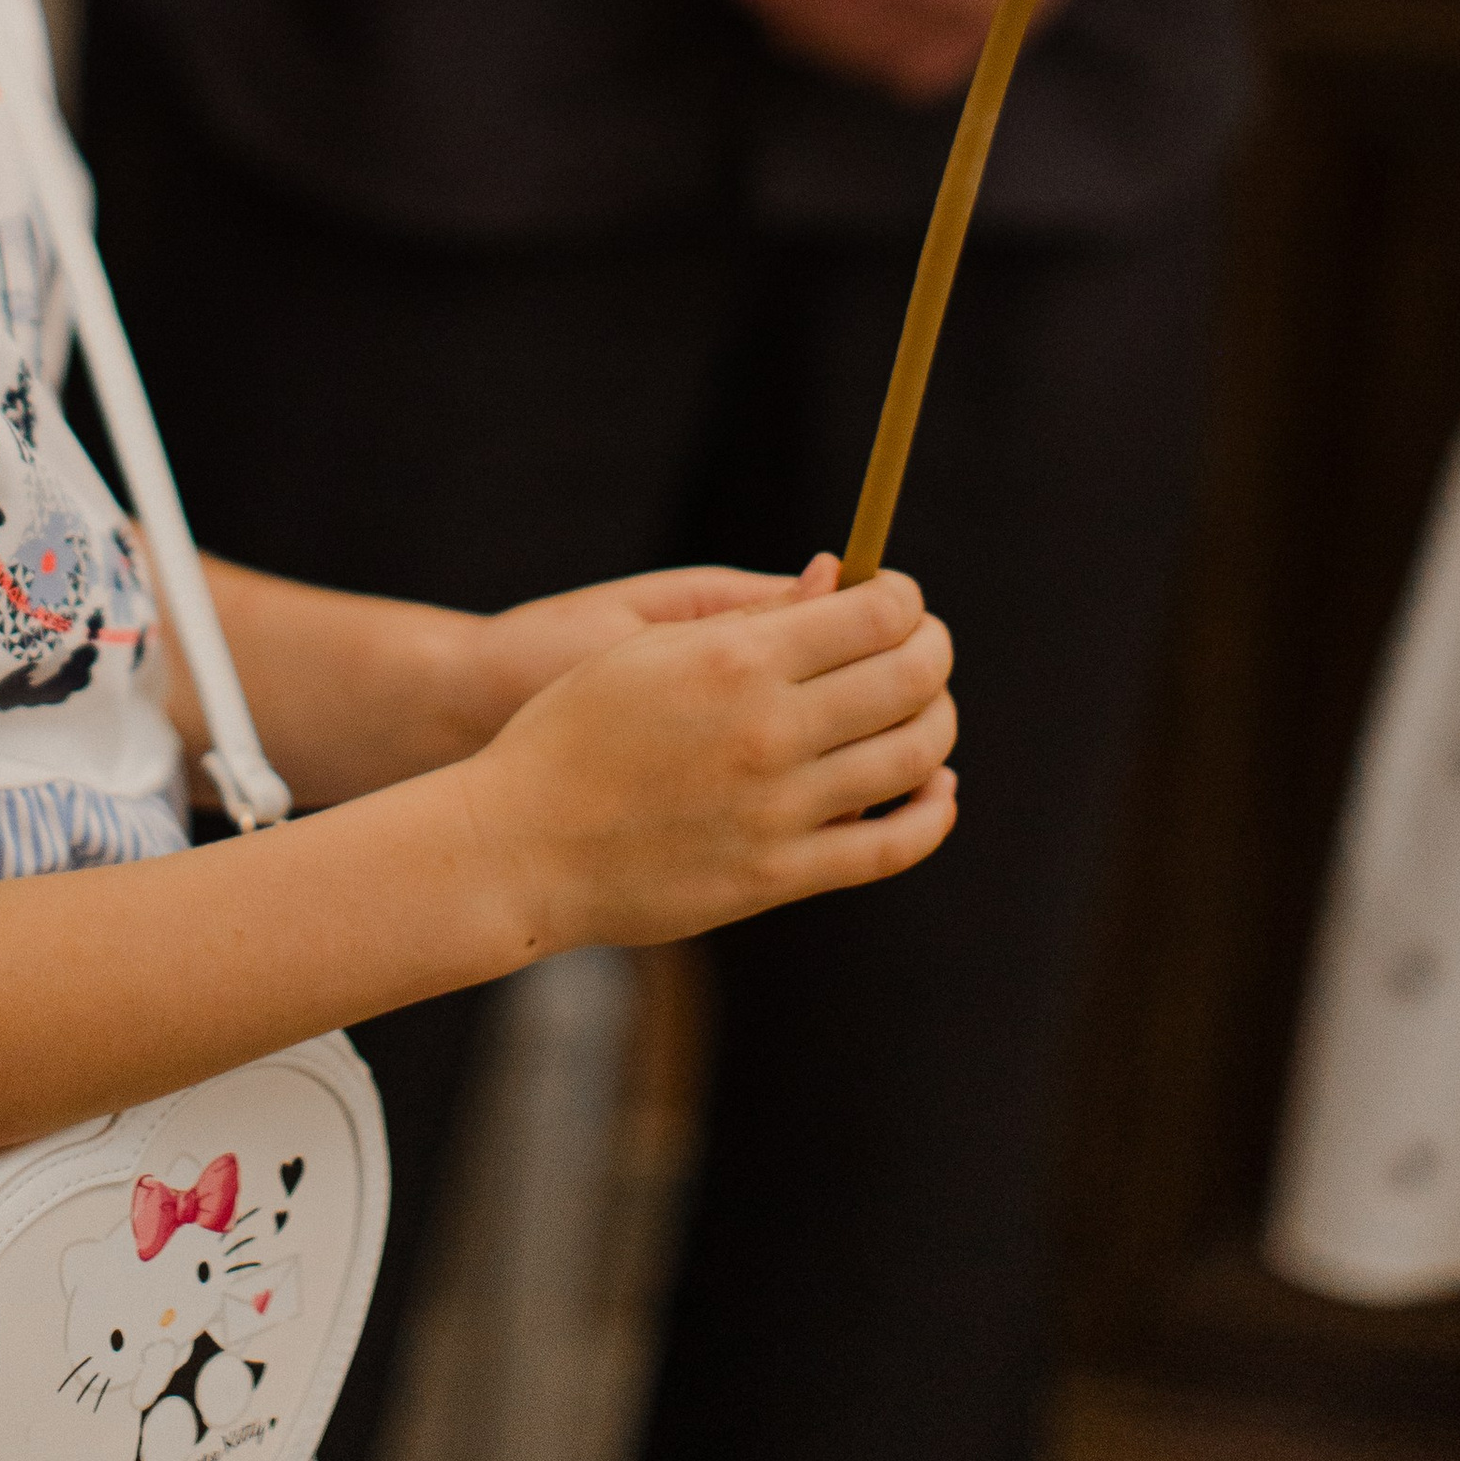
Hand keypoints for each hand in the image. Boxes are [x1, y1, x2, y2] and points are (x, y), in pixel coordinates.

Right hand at [463, 558, 956, 949]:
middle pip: (910, 679)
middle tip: (926, 646)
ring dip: (938, 723)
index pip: (877, 616)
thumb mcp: (644, 645)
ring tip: (926, 709)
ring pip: (913, 759)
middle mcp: (767, 730)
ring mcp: (778, 810)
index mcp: (735, 659)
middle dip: (933, 651)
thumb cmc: (573, 728)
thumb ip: (749, 617)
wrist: (521, 844)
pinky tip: (935, 790)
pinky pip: (889, 846)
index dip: (906, 600)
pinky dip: (932, 815)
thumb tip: (839, 584)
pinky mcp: (777, 876)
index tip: (901, 599)